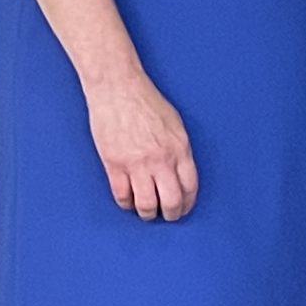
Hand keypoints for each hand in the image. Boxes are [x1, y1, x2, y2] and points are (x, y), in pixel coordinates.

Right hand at [87, 75, 198, 220]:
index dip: (188, 202)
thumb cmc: (146, 102)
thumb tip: (180, 172)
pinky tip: (128, 201)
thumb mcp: (175, 124)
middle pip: (171, 201)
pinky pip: (122, 196)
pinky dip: (126, 204)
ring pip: (146, 204)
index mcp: (179, 149)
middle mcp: (160, 160)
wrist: (118, 89)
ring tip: (147, 212)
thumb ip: (179, 149)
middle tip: (167, 216)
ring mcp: (136, 164)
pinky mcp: (114, 165)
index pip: (190, 187)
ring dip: (148, 213)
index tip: (184, 207)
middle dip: (171, 213)